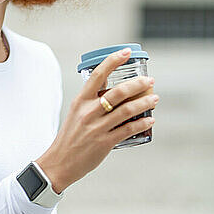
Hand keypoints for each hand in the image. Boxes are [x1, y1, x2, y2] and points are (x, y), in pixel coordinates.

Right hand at [36, 48, 158, 192]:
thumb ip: (92, 101)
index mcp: (81, 100)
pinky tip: (149, 119)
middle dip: (137, 85)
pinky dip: (141, 123)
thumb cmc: (70, 135)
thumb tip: (113, 92)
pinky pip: (127, 130)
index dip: (113, 61)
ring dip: (144, 103)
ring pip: (126, 111)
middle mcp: (89, 111)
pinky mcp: (104, 142)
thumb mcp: (76, 111)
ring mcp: (97, 127)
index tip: (126, 52)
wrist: (59, 161)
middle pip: (118, 92)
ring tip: (154, 98)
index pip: (98, 74)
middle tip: (149, 81)